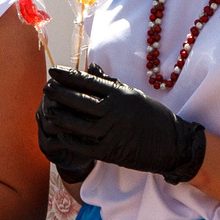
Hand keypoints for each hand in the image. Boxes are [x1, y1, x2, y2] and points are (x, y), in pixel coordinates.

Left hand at [39, 66, 205, 184]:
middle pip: (80, 101)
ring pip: (78, 124)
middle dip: (60, 93)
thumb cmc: (153, 117)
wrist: (174, 144)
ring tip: (48, 110)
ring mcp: (112, 132)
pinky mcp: (110, 152)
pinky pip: (83, 145)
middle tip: (46, 88)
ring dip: (61, 117)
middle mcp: (115, 111)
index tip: (54, 71)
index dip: (69, 76)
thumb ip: (110, 83)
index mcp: (121, 95)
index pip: (89, 82)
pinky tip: (60, 134)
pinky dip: (70, 139)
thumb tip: (91, 68)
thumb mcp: (134, 95)